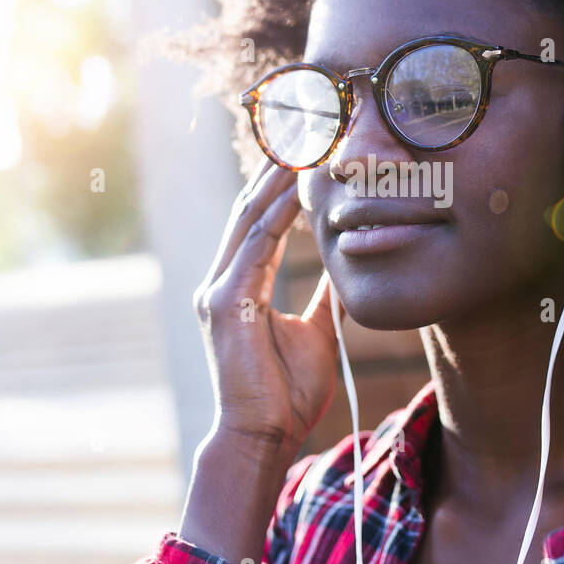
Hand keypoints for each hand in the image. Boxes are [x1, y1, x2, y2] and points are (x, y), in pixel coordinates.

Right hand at [192, 160, 339, 463]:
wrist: (263, 437)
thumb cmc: (286, 394)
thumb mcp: (317, 334)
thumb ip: (325, 300)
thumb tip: (346, 271)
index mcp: (239, 284)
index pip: (259, 219)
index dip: (280, 181)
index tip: (307, 146)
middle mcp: (221, 279)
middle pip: (249, 206)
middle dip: (275, 165)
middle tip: (305, 125)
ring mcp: (218, 289)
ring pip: (249, 217)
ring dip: (276, 178)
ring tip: (304, 141)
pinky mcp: (224, 303)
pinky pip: (255, 247)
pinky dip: (276, 215)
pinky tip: (297, 188)